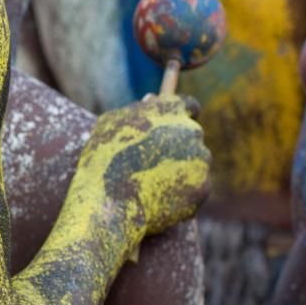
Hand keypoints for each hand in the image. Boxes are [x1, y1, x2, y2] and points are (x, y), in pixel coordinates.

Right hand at [78, 94, 210, 235]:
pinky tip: (158, 198)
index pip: (189, 105)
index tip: (174, 126)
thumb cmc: (102, 160)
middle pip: (191, 135)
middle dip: (177, 145)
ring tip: (150, 183)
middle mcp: (190, 130)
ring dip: (180, 169)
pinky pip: (195, 186)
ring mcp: (200, 159)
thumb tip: (151, 100)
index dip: (181, 115)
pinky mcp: (203, 187)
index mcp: (169, 109)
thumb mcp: (110, 124)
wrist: (108, 203)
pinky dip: (181, 192)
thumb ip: (135, 110)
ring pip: (195, 162)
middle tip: (154, 161)